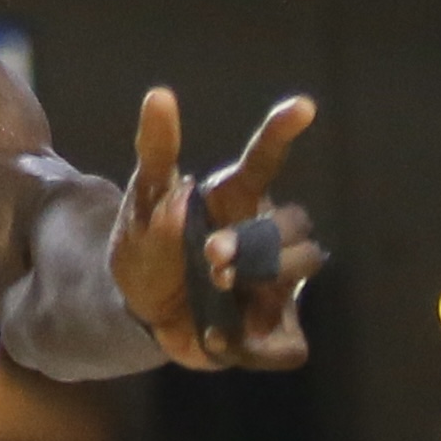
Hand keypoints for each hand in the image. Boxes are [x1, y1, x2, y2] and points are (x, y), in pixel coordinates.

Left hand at [109, 88, 320, 369]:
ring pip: (304, 269)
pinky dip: (256, 344)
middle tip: (211, 255)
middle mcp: (265, 237)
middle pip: (296, 224)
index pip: (264, 161)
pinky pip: (290, 344)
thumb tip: (160, 95)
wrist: (136, 313)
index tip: (301, 105)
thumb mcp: (142, 203)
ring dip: (264, 279)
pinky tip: (217, 335)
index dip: (280, 134)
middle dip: (258, 239)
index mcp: (235, 199)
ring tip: (214, 285)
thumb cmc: (148, 249)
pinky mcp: (272, 330)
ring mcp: (275, 283)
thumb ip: (155, 153)